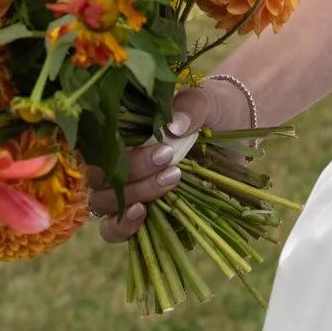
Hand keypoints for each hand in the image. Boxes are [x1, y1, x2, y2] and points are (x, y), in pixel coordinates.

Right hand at [85, 75, 255, 245]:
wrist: (235, 134)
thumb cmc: (214, 111)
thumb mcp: (207, 101)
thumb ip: (192, 106)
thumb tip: (174, 126)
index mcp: (120, 125)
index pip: (96, 139)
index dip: (114, 145)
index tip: (151, 142)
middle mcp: (115, 157)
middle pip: (98, 173)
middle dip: (131, 170)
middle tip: (168, 157)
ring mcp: (124, 187)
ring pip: (102, 200)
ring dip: (132, 193)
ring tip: (172, 178)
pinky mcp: (138, 213)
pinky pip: (112, 229)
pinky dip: (121, 227)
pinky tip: (141, 214)